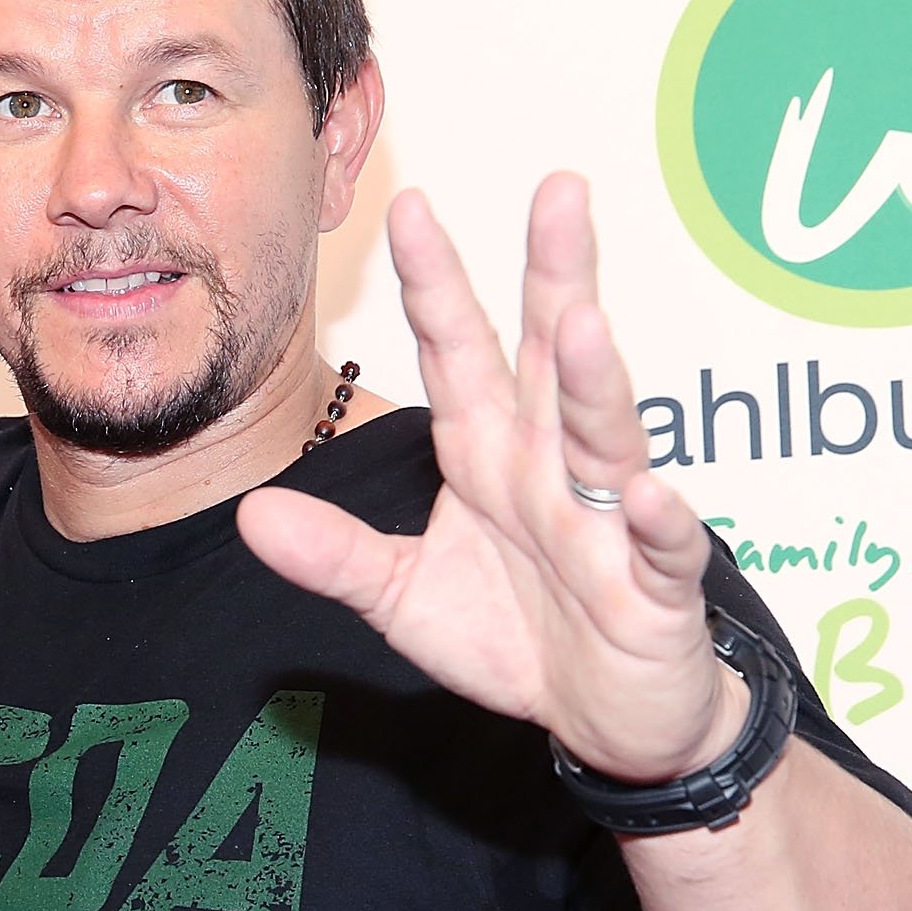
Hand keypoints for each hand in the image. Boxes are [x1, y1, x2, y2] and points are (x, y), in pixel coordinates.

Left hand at [238, 174, 734, 782]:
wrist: (605, 720)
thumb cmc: (516, 636)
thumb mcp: (402, 596)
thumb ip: (335, 553)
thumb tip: (250, 513)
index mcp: (489, 455)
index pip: (459, 353)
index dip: (435, 286)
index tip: (410, 209)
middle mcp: (552, 469)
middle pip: (549, 360)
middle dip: (554, 276)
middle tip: (559, 190)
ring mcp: (611, 522)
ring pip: (604, 438)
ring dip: (593, 383)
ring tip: (580, 325)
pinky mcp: (657, 588)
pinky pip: (662, 548)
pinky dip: (661, 523)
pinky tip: (652, 495)